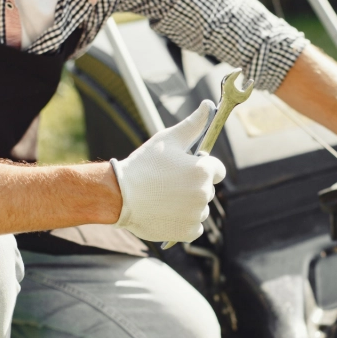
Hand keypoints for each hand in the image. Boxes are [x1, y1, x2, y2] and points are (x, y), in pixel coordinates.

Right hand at [110, 100, 225, 241]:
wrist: (119, 196)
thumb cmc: (143, 165)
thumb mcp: (167, 139)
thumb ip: (192, 125)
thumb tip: (208, 105)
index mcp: (203, 170)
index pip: (217, 170)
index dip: (202, 168)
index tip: (184, 169)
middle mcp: (204, 194)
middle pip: (207, 189)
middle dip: (192, 186)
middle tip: (167, 184)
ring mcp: (196, 215)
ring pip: (200, 208)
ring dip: (188, 205)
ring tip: (164, 198)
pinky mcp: (188, 232)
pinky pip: (194, 226)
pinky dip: (183, 222)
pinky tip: (166, 213)